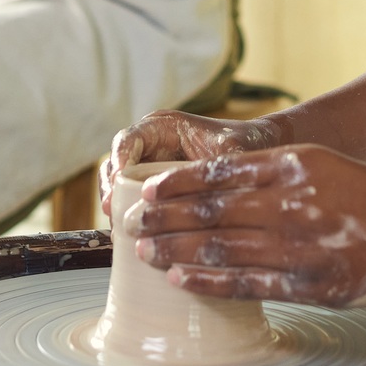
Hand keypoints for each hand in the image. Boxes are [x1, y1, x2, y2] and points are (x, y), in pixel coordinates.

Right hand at [100, 108, 287, 220]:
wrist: (256, 152)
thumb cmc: (244, 143)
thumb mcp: (233, 150)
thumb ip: (219, 162)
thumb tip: (208, 186)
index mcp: (163, 127)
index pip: (129, 138)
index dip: (119, 158)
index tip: (119, 180)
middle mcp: (150, 145)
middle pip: (115, 163)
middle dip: (110, 188)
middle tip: (112, 211)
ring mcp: (149, 168)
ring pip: (118, 185)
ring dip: (115, 205)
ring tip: (118, 229)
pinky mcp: (154, 191)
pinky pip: (132, 202)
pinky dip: (129, 217)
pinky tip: (133, 238)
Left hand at [135, 144, 365, 307]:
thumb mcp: (319, 162)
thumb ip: (269, 169)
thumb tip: (211, 182)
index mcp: (293, 164)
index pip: (219, 174)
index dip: (177, 186)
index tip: (147, 192)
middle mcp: (293, 202)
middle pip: (212, 212)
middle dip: (165, 220)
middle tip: (130, 225)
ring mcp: (301, 246)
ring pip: (222, 249)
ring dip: (176, 250)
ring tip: (145, 252)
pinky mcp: (310, 285)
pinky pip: (246, 284)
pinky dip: (208, 281)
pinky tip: (181, 278)